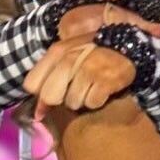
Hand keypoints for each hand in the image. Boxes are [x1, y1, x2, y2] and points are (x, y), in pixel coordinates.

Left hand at [27, 2, 159, 119]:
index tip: (54, 91)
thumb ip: (47, 82)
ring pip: (72, 103)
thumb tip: (37, 115)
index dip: (41, 92)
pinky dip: (98, 100)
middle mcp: (70, 59)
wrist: (127, 44)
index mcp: (57, 51)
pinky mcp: (105, 81)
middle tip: (75, 89)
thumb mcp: (67, 57)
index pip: (31, 84)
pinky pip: (92, 103)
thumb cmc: (93, 52)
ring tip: (92, 85)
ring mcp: (88, 70)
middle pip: (50, 97)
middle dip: (61, 98)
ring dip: (82, 99)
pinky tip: (103, 88)